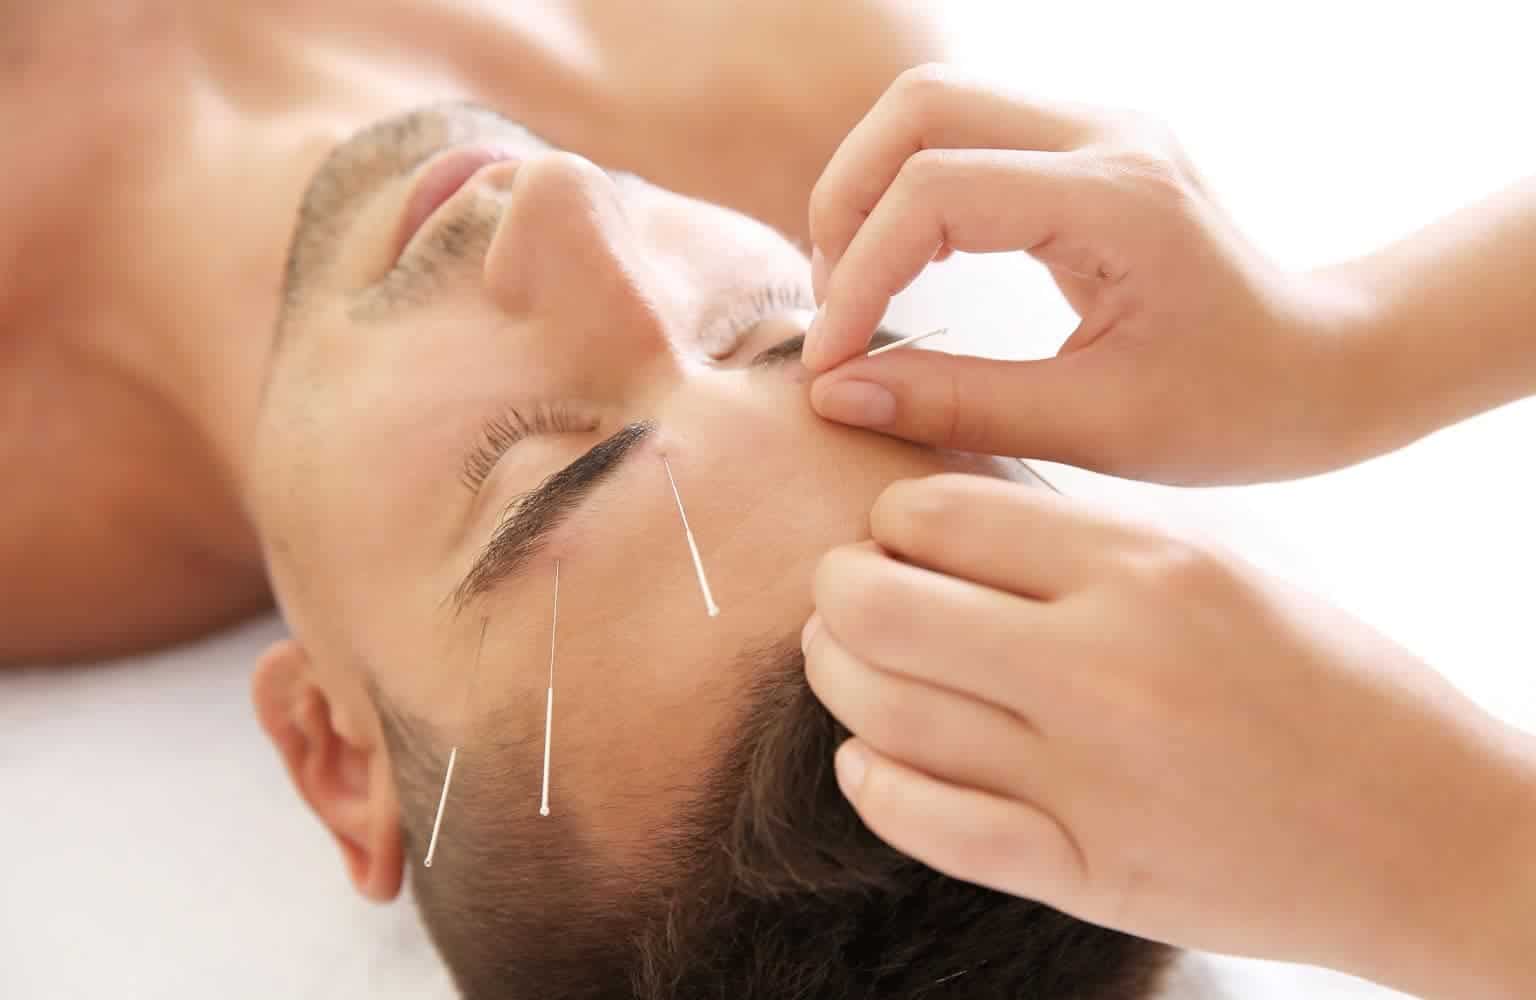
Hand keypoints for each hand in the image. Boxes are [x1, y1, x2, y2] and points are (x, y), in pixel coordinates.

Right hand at [802, 65, 1379, 484]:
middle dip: (847, 202)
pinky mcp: (1086, 144)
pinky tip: (908, 268)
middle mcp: (1107, 134)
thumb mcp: (1095, 427)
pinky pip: (965, 134)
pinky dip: (910, 192)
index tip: (830, 362)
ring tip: (861, 290)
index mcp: (1119, 199)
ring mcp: (1099, 126)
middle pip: (919, 107)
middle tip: (836, 307)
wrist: (1323, 366)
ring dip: (871, 189)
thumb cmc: (1234, 407)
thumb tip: (834, 392)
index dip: (859, 275)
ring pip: (932, 107)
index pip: (935, 191)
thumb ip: (958, 405)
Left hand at [803, 473, 1535, 997]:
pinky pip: (926, 823)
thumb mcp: (1220, 571)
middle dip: (837, 589)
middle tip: (844, 592)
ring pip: (884, 713)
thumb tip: (942, 520)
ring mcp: (1089, 782)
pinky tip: (868, 757)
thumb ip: (1082, 547)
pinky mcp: (1086, 874)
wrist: (1431, 836)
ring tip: (846, 662)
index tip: (892, 532)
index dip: (888, 517)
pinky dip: (872, 782)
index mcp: (1145, 571)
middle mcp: (1104, 669)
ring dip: (839, 677)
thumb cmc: (1331, 683)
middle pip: (881, 608)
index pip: (939, 516)